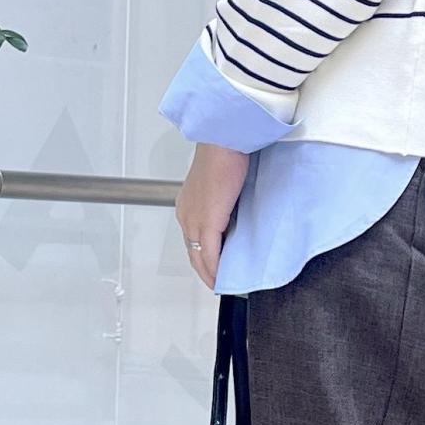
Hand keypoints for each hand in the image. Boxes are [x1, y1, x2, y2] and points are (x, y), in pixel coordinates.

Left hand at [175, 142, 249, 289]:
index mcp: (189, 204)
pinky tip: (224, 278)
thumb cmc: (227, 153)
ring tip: (224, 284)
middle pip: (193, 253)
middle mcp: (186, 214)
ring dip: (211, 273)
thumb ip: (227, 204)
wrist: (224, 141)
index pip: (194, 239)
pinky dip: (216, 268)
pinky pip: (209, 254)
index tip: (217, 267)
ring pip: (199, 257)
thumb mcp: (224, 185)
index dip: (204, 257)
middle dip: (206, 271)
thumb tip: (238, 218)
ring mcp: (194, 219)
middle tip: (220, 282)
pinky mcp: (206, 222)